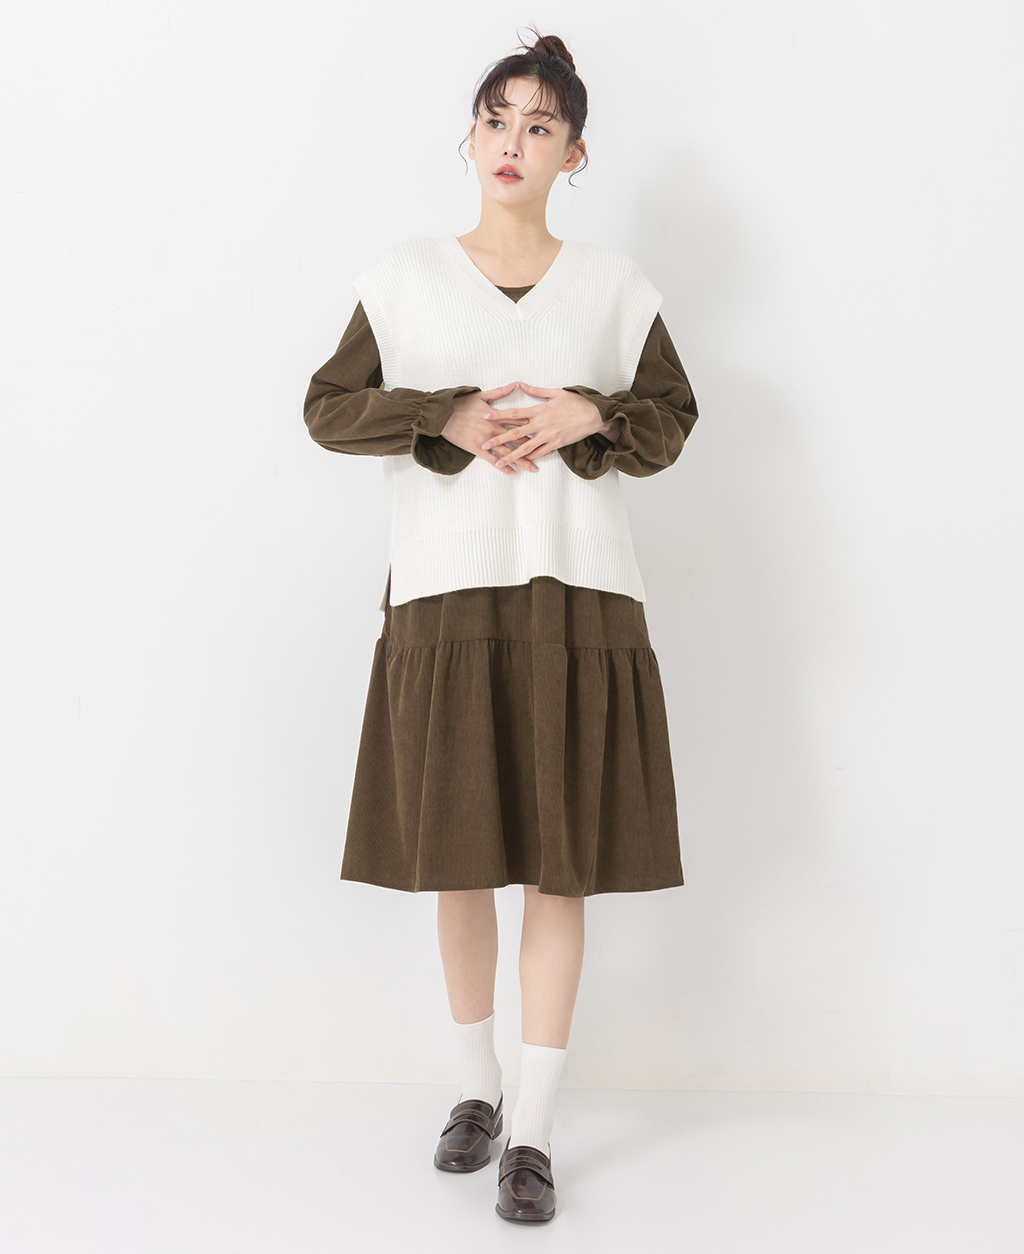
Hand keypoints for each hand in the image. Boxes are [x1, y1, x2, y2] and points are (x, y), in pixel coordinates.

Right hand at [441, 383, 538, 474]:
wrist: (442, 414)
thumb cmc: (460, 404)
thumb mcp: (481, 395)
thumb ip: (500, 392)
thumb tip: (515, 384)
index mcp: (496, 416)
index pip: (520, 421)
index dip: (534, 426)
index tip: (546, 430)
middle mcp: (494, 429)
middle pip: (518, 439)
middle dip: (533, 447)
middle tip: (548, 453)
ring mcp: (486, 440)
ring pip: (507, 452)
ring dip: (521, 460)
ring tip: (533, 468)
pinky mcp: (477, 448)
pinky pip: (492, 460)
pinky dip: (503, 466)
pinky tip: (512, 472)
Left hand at [480, 382, 605, 469]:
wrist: (594, 415)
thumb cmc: (575, 402)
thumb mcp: (555, 393)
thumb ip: (536, 390)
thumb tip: (520, 384)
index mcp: (539, 410)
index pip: (514, 412)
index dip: (499, 415)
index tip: (485, 417)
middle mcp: (541, 424)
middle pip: (515, 433)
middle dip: (498, 440)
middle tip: (484, 445)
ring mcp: (549, 435)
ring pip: (526, 447)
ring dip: (511, 455)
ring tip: (499, 462)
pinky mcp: (556, 444)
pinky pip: (540, 453)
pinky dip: (530, 458)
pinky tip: (520, 463)